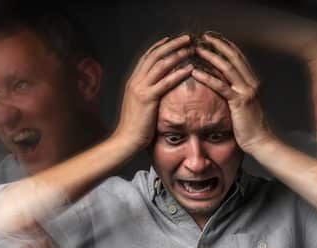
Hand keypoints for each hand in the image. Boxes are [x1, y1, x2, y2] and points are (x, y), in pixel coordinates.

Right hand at [112, 35, 194, 149]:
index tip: (173, 39)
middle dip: (172, 44)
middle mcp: (135, 81)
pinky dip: (178, 73)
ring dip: (177, 54)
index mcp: (133, 81)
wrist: (126, 140)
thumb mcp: (140, 105)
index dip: (161, 46)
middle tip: (187, 37)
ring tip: (191, 48)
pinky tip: (190, 68)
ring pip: (160, 64)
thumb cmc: (135, 127)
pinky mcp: (147, 98)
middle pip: (155, 55)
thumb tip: (160, 90)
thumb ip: (148, 94)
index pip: (147, 57)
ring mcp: (140, 88)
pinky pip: (165, 82)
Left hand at [192, 33, 273, 153]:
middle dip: (218, 44)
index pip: (238, 57)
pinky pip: (221, 86)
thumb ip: (235, 92)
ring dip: (211, 56)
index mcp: (252, 82)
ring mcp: (246, 91)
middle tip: (203, 36)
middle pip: (233, 57)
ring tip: (197, 49)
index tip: (212, 37)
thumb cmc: (249, 127)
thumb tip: (221, 83)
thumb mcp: (243, 105)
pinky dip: (207, 77)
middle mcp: (251, 83)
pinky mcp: (239, 102)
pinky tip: (196, 72)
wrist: (260, 142)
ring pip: (227, 67)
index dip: (225, 45)